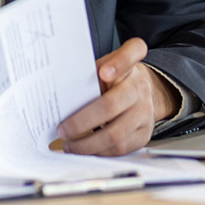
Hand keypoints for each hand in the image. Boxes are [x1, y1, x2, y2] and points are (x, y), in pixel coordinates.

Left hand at [56, 37, 179, 155]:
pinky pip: (120, 149)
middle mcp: (140, 87)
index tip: (103, 72)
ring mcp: (145, 111)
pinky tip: (85, 149)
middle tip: (62, 129)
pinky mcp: (144, 133)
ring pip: (114, 134)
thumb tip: (60, 96)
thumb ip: (88, 74)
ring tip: (69, 144)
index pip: (133, 52)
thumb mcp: (104, 67)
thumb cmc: (114, 79)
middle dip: (81, 122)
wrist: (142, 92)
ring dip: (87, 144)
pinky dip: (98, 152)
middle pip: (111, 105)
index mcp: (130, 65)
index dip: (119, 63)